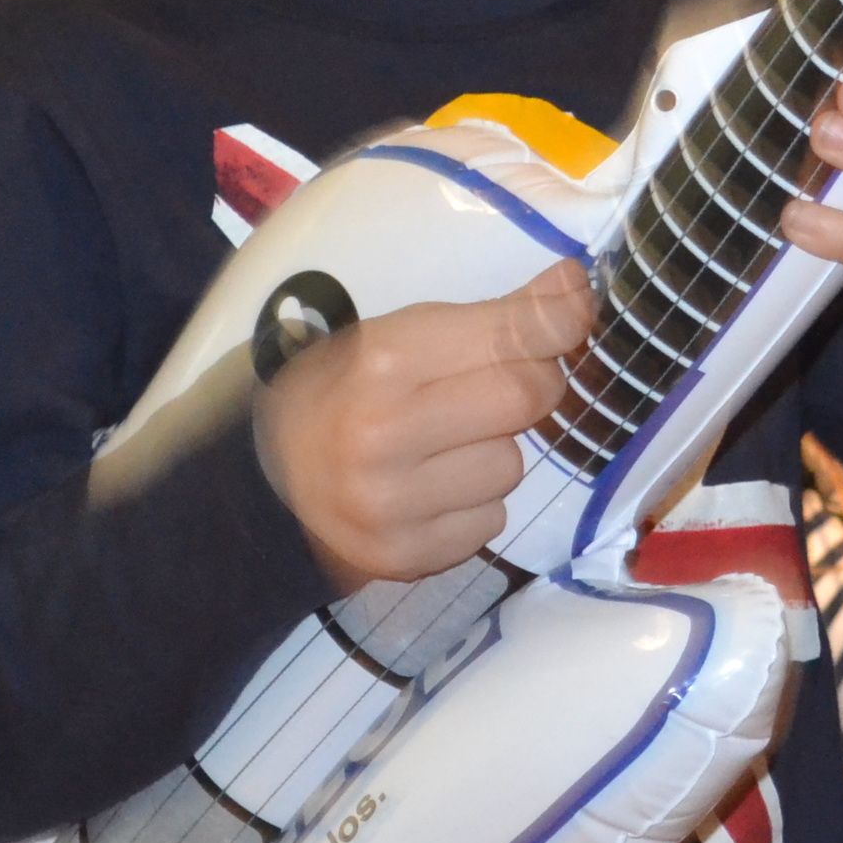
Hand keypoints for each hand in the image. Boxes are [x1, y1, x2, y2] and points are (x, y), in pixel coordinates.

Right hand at [256, 261, 589, 593]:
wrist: (263, 482)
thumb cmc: (343, 392)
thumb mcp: (399, 336)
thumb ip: (496, 315)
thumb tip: (579, 285)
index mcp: (382, 361)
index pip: (518, 337)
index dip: (558, 322)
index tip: (571, 310)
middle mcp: (383, 434)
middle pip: (528, 399)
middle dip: (527, 388)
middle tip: (491, 390)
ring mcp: (390, 504)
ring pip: (512, 467)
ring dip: (495, 454)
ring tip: (442, 448)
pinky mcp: (403, 557)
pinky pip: (491, 522)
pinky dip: (475, 506)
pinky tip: (431, 492)